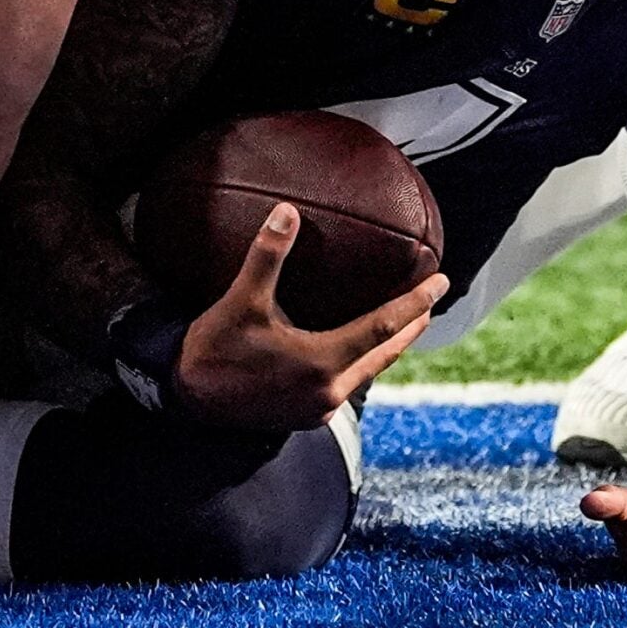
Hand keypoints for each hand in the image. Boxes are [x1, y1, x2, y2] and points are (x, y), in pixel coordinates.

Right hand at [172, 202, 448, 430]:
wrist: (186, 401)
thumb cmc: (213, 350)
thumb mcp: (240, 301)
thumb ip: (267, 257)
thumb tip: (287, 212)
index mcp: (321, 362)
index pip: (382, 327)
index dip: (414, 303)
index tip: (440, 282)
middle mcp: (328, 391)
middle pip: (385, 353)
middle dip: (412, 325)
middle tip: (434, 299)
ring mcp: (319, 409)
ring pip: (369, 371)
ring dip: (390, 346)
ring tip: (407, 323)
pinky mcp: (306, 416)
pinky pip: (348, 384)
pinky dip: (364, 361)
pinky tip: (359, 349)